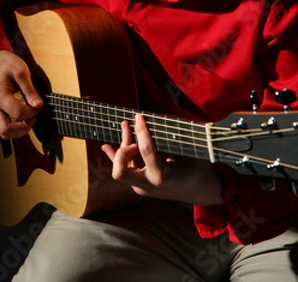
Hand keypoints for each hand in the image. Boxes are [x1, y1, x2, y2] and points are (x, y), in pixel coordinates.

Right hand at [0, 49, 43, 138]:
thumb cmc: (5, 63)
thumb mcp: (21, 71)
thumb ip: (30, 90)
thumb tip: (38, 104)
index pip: (17, 113)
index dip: (32, 112)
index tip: (39, 106)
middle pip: (5, 130)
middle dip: (23, 128)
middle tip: (33, 118)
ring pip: (2, 131)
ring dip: (17, 130)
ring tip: (28, 119)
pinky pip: (2, 125)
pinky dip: (13, 126)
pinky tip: (22, 117)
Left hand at [101, 114, 223, 205]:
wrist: (200, 191)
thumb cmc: (196, 168)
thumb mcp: (186, 152)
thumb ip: (167, 139)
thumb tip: (150, 121)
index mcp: (163, 175)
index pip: (145, 151)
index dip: (141, 130)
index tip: (139, 116)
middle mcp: (148, 185)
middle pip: (120, 171)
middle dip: (122, 150)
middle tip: (133, 137)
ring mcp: (142, 188)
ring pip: (120, 169)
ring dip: (121, 147)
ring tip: (125, 126)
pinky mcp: (140, 187)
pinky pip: (124, 171)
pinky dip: (116, 157)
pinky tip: (106, 146)